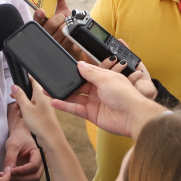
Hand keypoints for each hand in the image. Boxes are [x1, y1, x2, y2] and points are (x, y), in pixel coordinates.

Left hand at [4, 113, 43, 180]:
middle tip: (9, 176)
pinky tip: (12, 179)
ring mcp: (37, 169)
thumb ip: (10, 158)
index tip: (11, 171)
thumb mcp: (12, 145)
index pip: (34, 165)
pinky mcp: (31, 173)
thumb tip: (7, 171)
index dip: (22, 170)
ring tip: (9, 178)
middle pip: (35, 176)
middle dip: (21, 178)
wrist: (20, 136)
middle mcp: (40, 163)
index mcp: (38, 154)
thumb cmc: (18, 138)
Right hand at [11, 78, 60, 144]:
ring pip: (31, 101)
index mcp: (41, 93)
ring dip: (23, 105)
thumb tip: (14, 86)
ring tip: (18, 111)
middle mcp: (44, 98)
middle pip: (30, 92)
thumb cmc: (40, 122)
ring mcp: (44, 106)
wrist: (50, 137)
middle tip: (14, 100)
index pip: (33, 80)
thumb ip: (19, 96)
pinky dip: (27, 111)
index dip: (24, 80)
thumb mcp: (26, 108)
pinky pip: (33, 109)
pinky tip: (23, 117)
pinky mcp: (43, 114)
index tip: (16, 84)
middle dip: (21, 96)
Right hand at [34, 0, 81, 57]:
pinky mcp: (63, 49)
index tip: (42, 10)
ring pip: (61, 31)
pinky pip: (69, 38)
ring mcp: (54, 43)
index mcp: (42, 24)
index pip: (36, 20)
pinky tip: (71, 32)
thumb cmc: (65, 23)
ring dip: (67, 25)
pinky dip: (72, 32)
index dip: (38, 15)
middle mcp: (46, 34)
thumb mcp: (62, 10)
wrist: (74, 38)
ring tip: (68, 24)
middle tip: (63, 16)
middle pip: (51, 25)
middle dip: (60, 18)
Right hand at [50, 61, 165, 138]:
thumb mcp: (106, 78)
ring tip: (48, 92)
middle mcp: (99, 89)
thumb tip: (80, 64)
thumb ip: (91, 72)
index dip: (76, 71)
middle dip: (67, 83)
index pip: (87, 72)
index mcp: (104, 78)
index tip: (63, 69)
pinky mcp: (92, 114)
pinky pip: (76, 109)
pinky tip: (55, 102)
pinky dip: (65, 106)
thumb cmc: (125, 94)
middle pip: (79, 85)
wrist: (133, 115)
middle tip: (52, 81)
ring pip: (75, 97)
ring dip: (63, 95)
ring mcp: (95, 102)